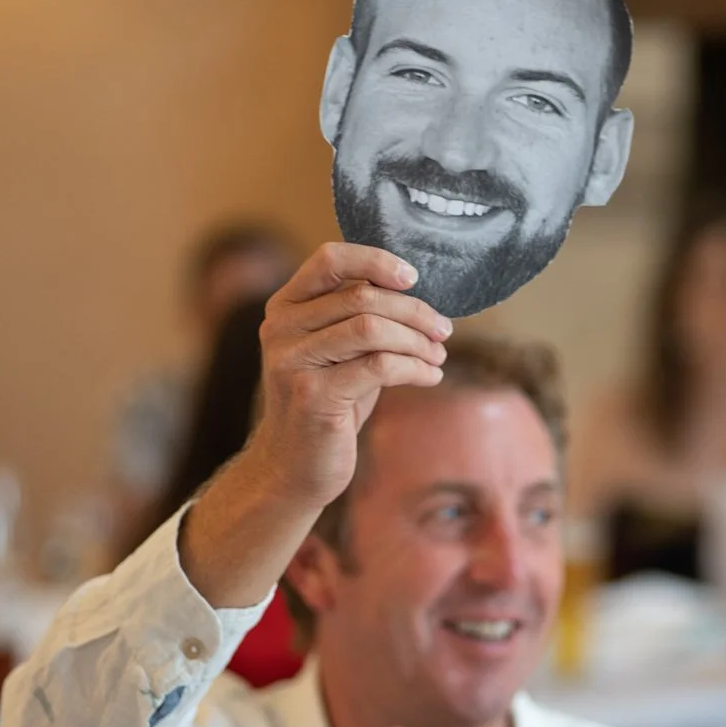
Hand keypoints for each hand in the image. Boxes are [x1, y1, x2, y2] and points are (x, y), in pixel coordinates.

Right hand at [177, 243, 452, 604]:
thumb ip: (361, 317)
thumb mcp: (339, 352)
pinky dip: (415, 368)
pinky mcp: (313, 395)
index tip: (413, 277)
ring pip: (372, 328)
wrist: (295, 467)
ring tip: (438, 356)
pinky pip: (379, 366)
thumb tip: (416, 292)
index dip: (375, 260)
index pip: (328, 259)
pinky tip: (430, 377)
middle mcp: (281, 328)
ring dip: (417, 340)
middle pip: (362, 296)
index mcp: (284, 307)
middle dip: (414, 311)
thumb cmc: (328, 404)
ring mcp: (292, 361)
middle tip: (444, 331)